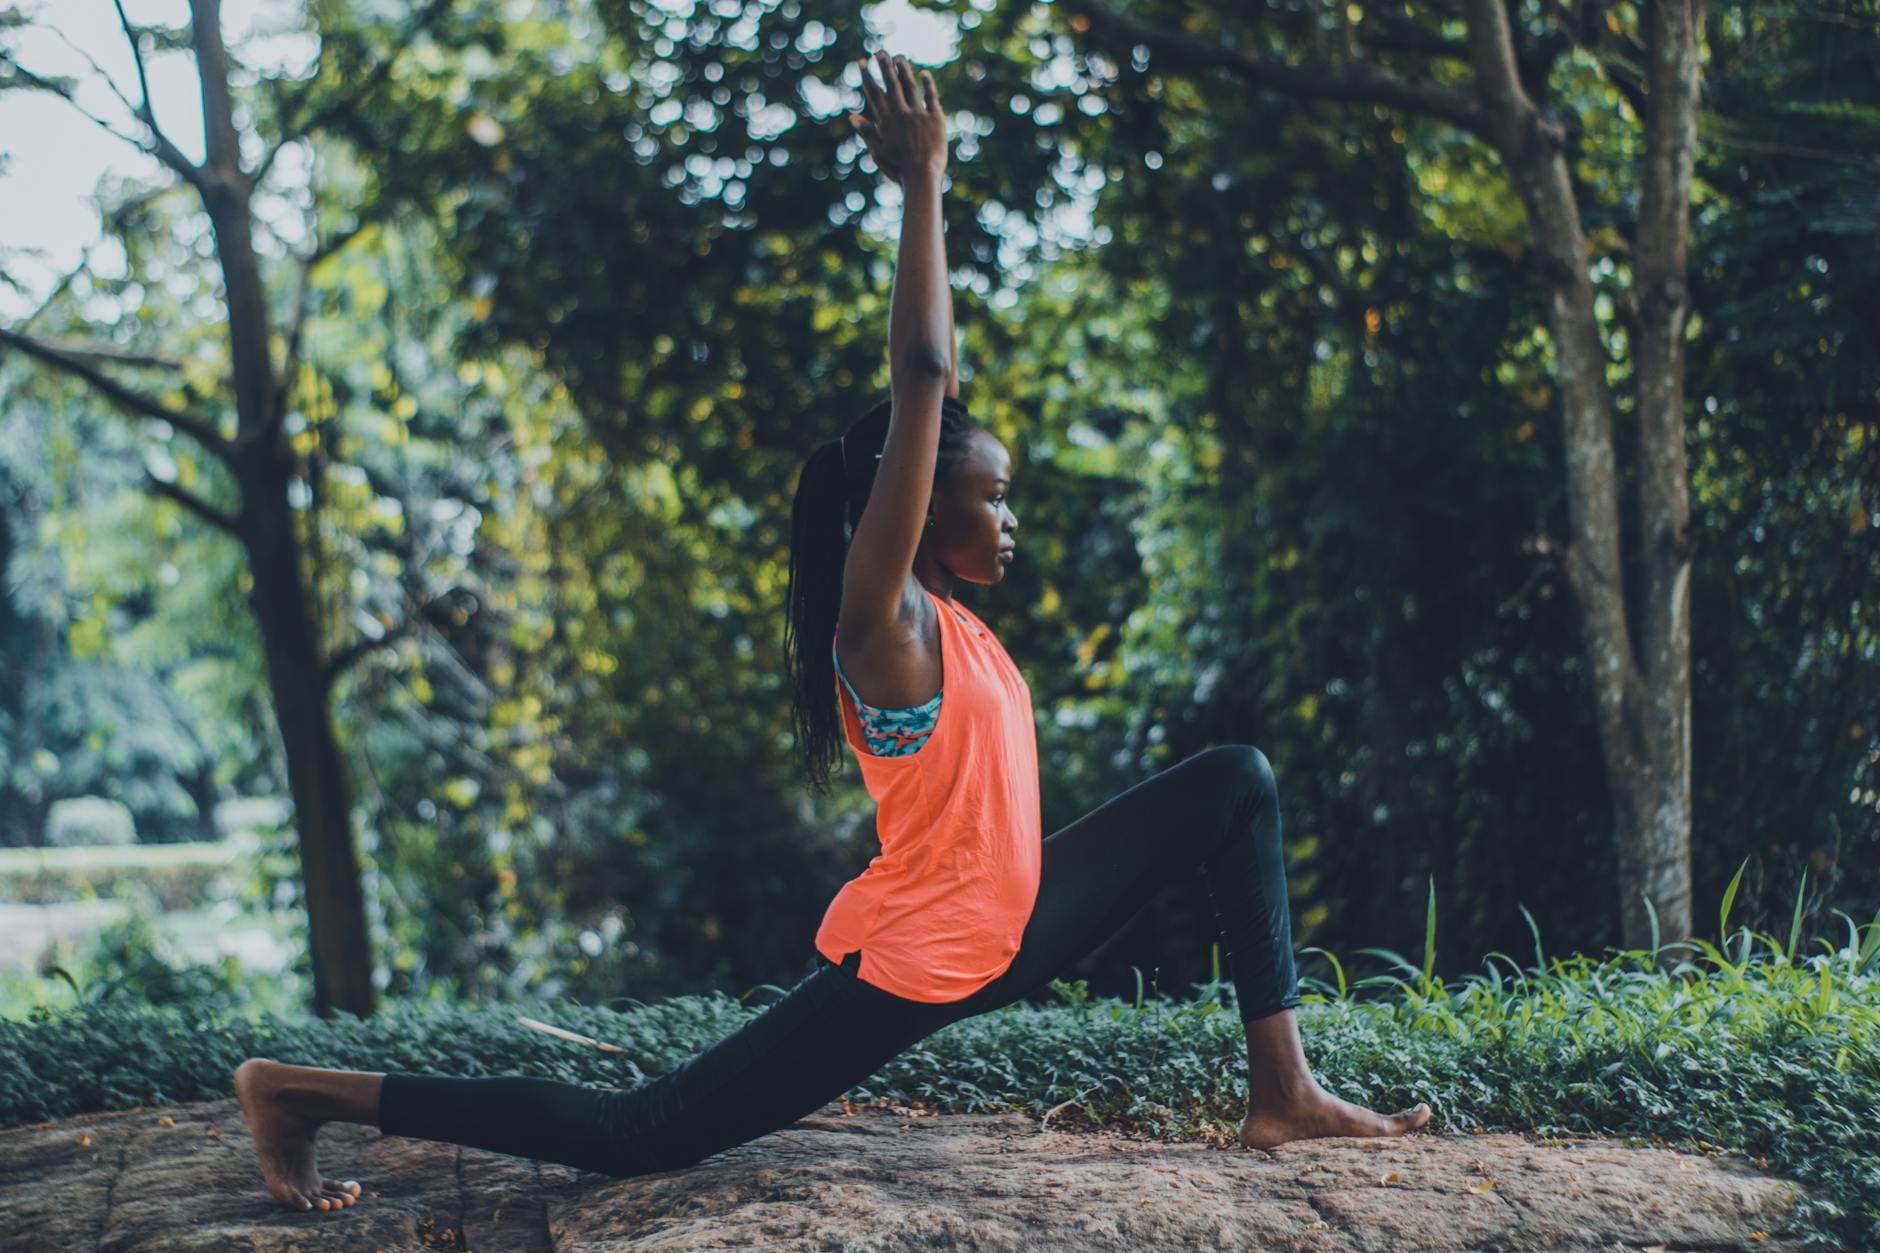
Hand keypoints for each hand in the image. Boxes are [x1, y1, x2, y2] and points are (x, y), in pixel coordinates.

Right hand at [847, 51, 945, 182]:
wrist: (922, 176)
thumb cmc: (898, 169)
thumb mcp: (878, 152)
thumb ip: (867, 132)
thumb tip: (852, 117)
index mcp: (886, 121)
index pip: (874, 93)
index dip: (867, 76)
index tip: (862, 63)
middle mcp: (901, 113)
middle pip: (891, 84)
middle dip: (883, 66)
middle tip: (878, 52)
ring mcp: (918, 114)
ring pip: (909, 86)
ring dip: (903, 70)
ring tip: (898, 57)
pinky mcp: (935, 118)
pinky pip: (931, 96)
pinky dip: (927, 84)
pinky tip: (924, 74)